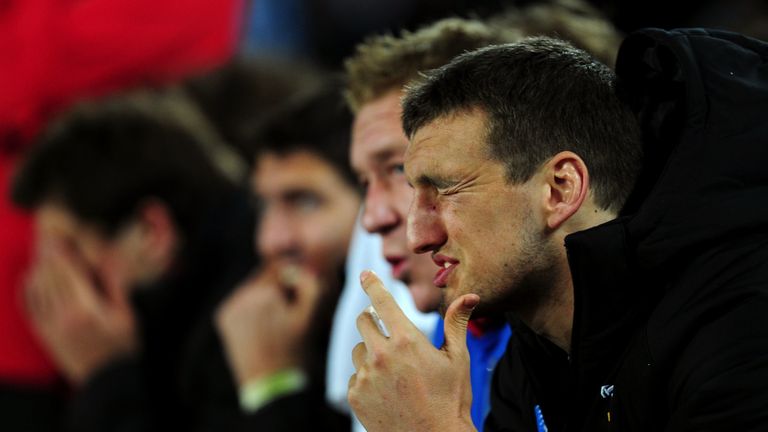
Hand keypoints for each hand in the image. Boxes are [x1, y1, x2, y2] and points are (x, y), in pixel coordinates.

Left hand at [25, 240, 137, 385]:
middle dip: (48, 256)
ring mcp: (51, 326)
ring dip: (38, 269)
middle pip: (51, 277)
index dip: (62, 254)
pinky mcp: (45, 335)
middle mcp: (64, 315)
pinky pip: (30, 308)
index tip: (59, 237)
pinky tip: (28, 278)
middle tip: (46, 237)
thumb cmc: (122, 348)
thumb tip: (111, 262)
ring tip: (41, 253)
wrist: (106, 380)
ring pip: (38, 290)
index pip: (68, 273)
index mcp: (87, 308)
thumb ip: (116, 287)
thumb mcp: (127, 315)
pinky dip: (27, 291)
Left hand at [215, 265, 320, 385]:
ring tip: (277, 322)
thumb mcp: (310, 316)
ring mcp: (229, 306)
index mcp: (263, 294)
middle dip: (279, 288)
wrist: (270, 384)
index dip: (294, 278)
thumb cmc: (295, 350)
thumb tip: (301, 265)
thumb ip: (310, 284)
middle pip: (265, 277)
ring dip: (266, 296)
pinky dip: (253, 307)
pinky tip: (263, 326)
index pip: (280, 266)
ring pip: (253, 288)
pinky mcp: (223, 317)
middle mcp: (241, 296)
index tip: (300, 298)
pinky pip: (242, 301)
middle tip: (289, 313)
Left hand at [348, 270, 478, 431]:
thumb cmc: (451, 399)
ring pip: (359, 350)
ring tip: (395, 373)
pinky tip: (387, 391)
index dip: (372, 284)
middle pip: (363, 321)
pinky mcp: (356, 395)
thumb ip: (457, 323)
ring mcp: (366, 376)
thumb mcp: (458, 359)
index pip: (382, 301)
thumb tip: (470, 296)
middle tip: (387, 333)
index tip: (364, 274)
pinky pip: (356, 376)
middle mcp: (381, 354)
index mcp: (406, 340)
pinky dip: (367, 379)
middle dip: (373, 321)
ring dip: (372, 354)